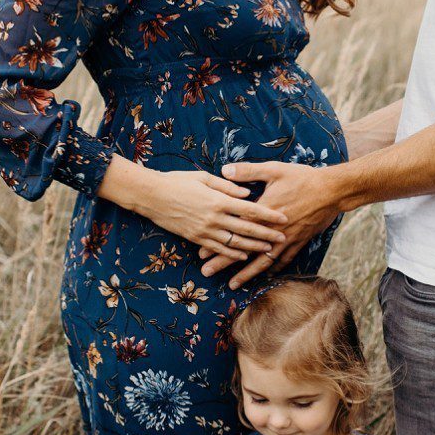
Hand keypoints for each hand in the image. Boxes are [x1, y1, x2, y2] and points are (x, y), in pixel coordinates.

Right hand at [132, 165, 290, 264]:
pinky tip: (244, 256)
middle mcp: (215, 218)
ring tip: (269, 249)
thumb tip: (247, 193)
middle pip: (247, 229)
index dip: (269, 215)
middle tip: (283, 237)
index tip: (284, 217)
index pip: (250, 209)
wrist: (151, 196)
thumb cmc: (177, 181)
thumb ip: (226, 186)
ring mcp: (205, 230)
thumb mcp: (203, 177)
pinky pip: (218, 248)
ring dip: (254, 247)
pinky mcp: (196, 238)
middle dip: (267, 234)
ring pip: (235, 242)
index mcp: (218, 200)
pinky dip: (232, 253)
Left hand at [202, 161, 343, 284]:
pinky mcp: (299, 241)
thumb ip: (248, 171)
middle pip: (243, 250)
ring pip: (262, 260)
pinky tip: (266, 276)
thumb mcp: (273, 169)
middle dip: (223, 262)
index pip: (234, 231)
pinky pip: (284, 259)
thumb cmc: (302, 178)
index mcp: (262, 213)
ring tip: (233, 285)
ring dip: (246, 273)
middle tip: (207, 273)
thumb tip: (225, 170)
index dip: (217, 242)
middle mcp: (271, 230)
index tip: (201, 252)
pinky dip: (274, 268)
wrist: (331, 191)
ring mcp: (286, 238)